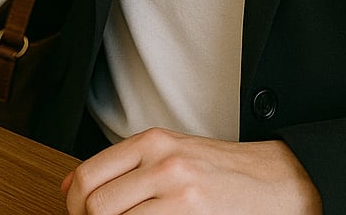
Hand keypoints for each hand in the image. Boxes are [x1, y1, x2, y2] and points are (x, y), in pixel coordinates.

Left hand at [60, 127, 321, 214]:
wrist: (275, 181)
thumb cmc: (221, 171)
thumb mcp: (170, 155)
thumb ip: (124, 166)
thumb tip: (69, 186)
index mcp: (153, 141)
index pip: (88, 174)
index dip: (73, 205)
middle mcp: (163, 162)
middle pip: (95, 205)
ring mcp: (179, 192)